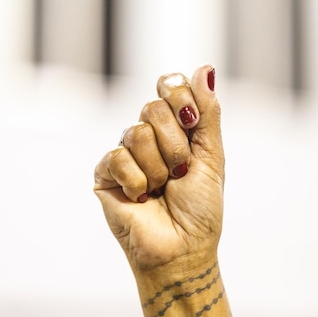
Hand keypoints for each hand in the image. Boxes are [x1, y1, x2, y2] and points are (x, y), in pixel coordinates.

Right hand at [94, 65, 222, 272]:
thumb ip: (207, 113)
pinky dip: (137, 182)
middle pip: (153, 107)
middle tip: (180, 173)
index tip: (191, 120)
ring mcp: (126, 154)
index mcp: (176, 129)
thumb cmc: (200, 208)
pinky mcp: (106, 174)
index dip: (179, 96)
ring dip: (158, 167)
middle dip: (175, 145)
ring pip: (136, 132)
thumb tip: (206, 68)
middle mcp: (149, 136)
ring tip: (162, 189)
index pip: (169, 86)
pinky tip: (141, 199)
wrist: (183, 248)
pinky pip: (117, 157)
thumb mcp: (211, 157)